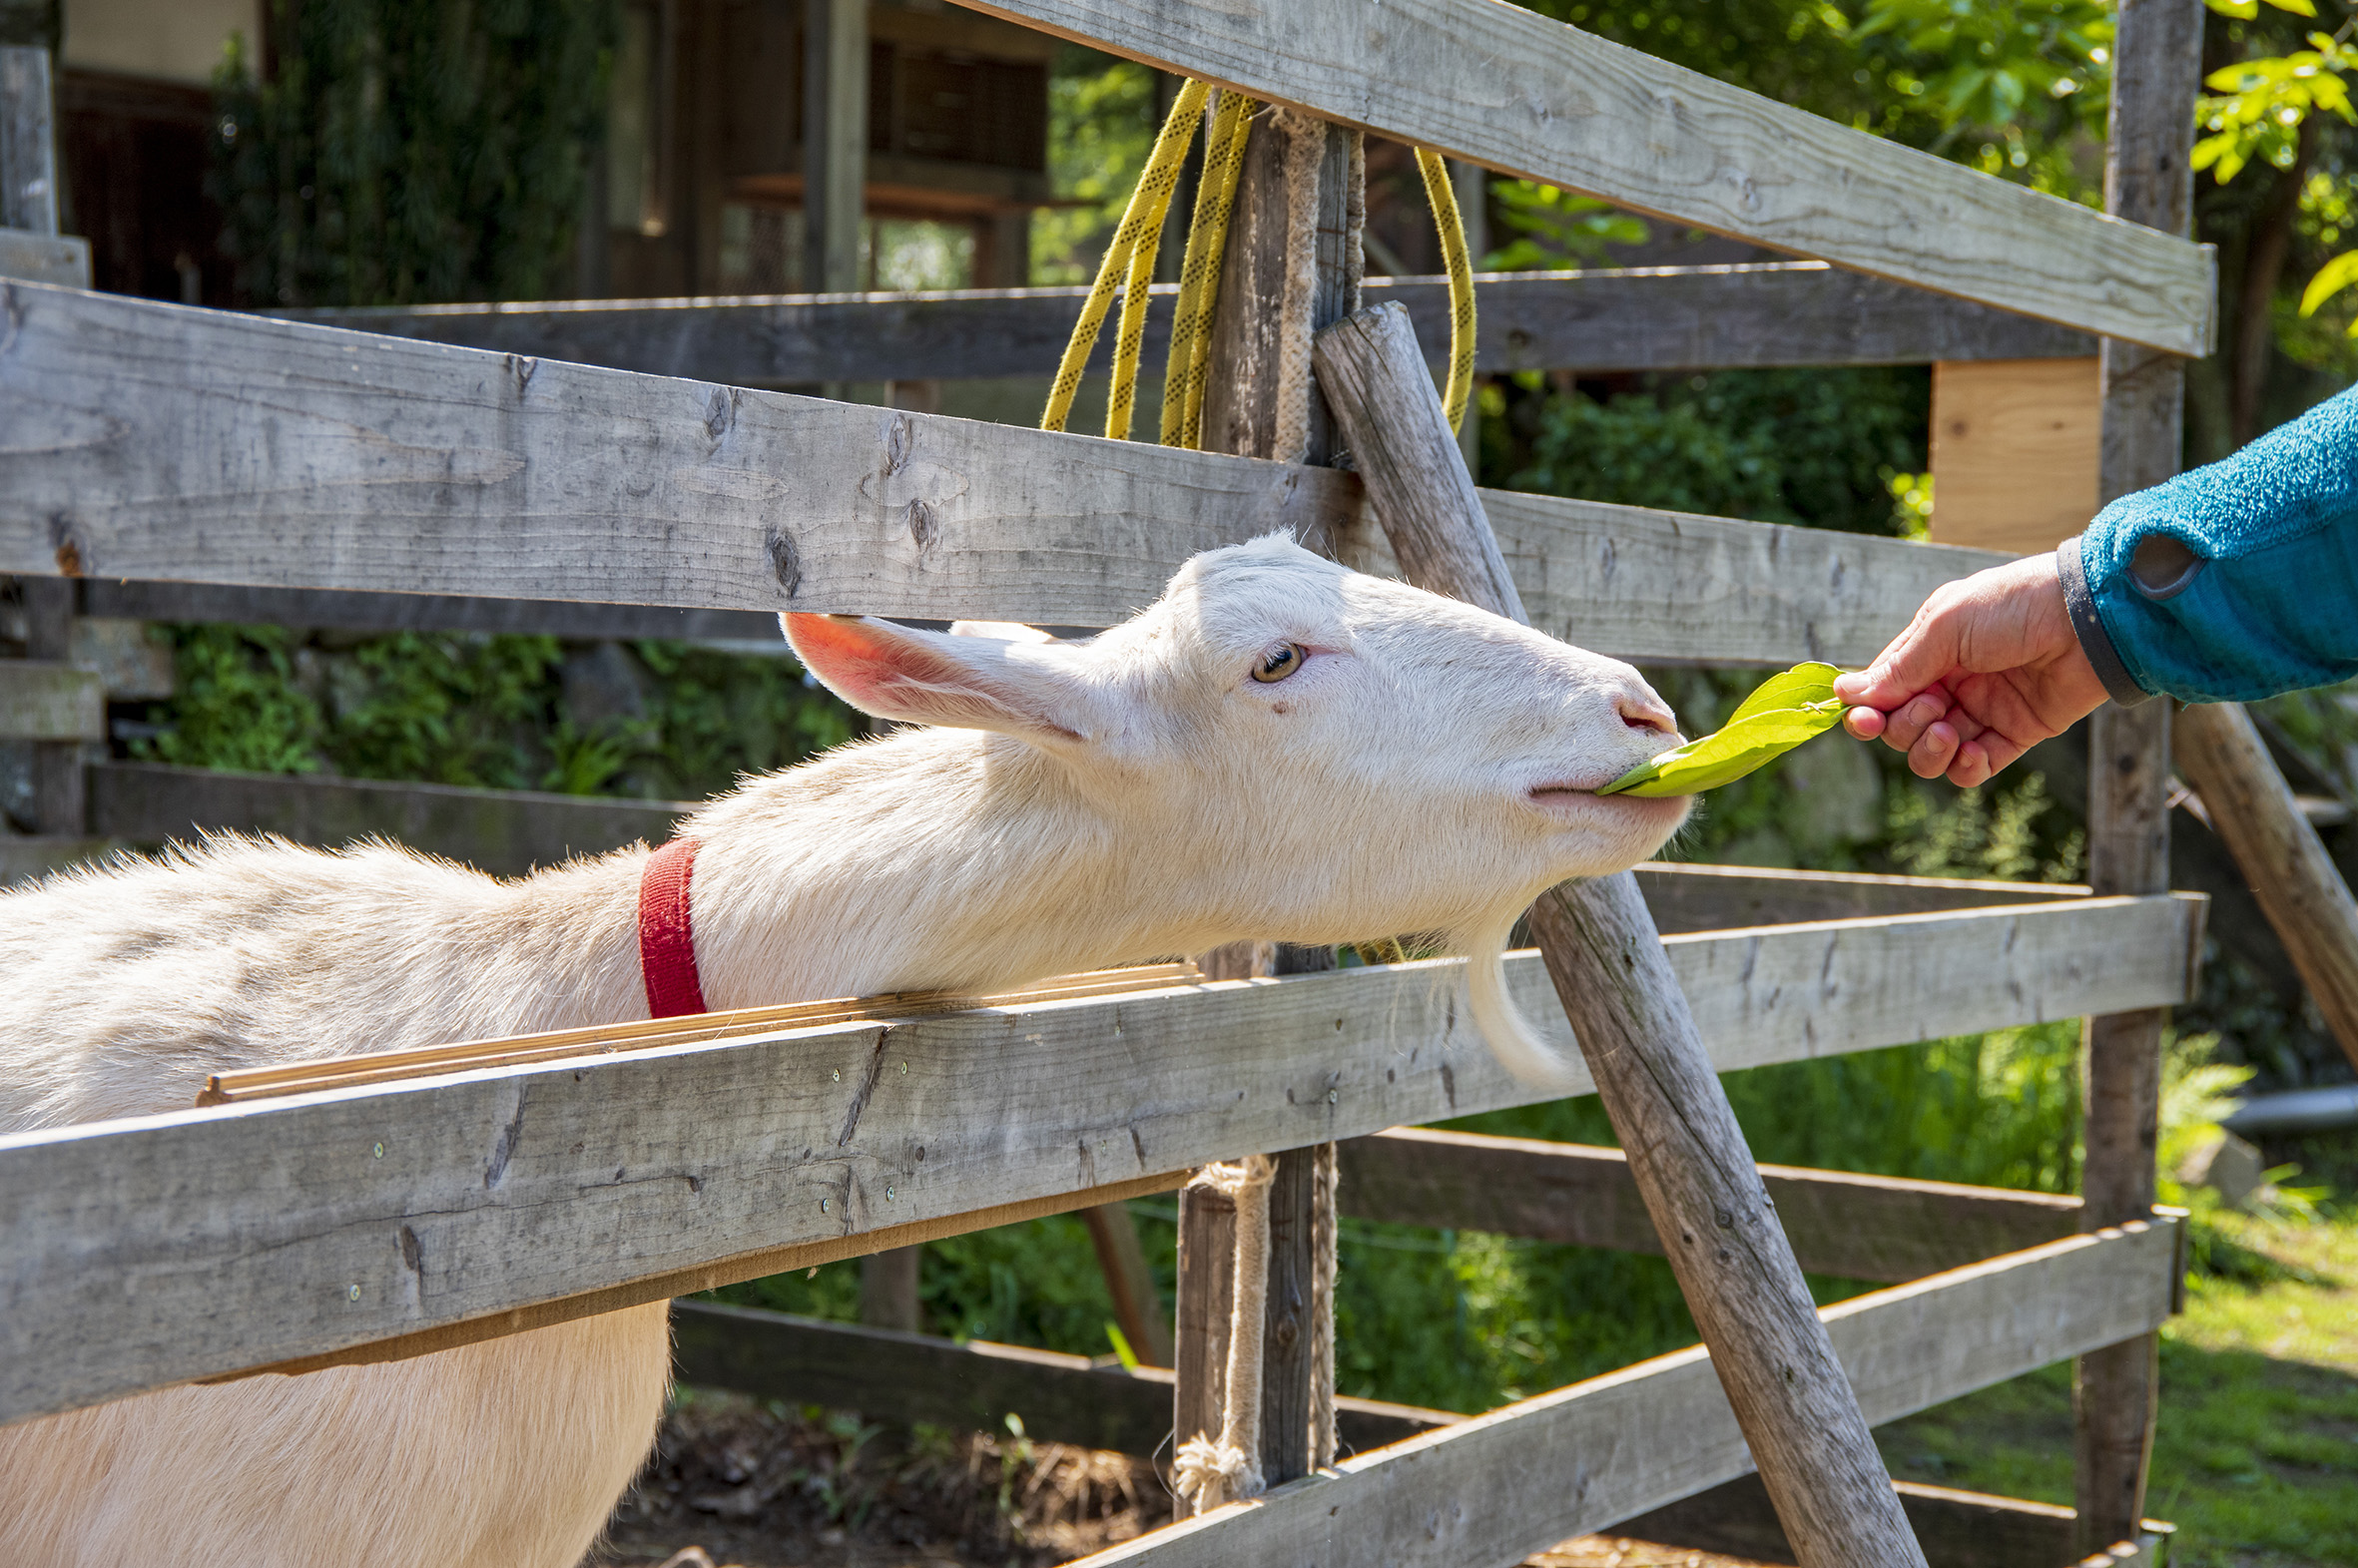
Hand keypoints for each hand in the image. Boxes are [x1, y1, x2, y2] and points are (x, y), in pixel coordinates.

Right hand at [1832, 552, 2108, 786]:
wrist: (2090, 618)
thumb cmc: (2014, 606)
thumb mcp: (1945, 626)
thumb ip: (1898, 667)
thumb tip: (1845, 694)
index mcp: (1929, 651)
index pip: (1882, 691)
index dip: (1867, 711)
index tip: (1863, 721)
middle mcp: (1951, 682)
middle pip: (1901, 727)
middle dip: (1903, 727)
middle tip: (1928, 709)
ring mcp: (1982, 710)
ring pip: (1931, 753)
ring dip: (1928, 751)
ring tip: (1947, 732)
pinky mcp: (2014, 734)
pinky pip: (1974, 768)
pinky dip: (1963, 768)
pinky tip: (1968, 752)